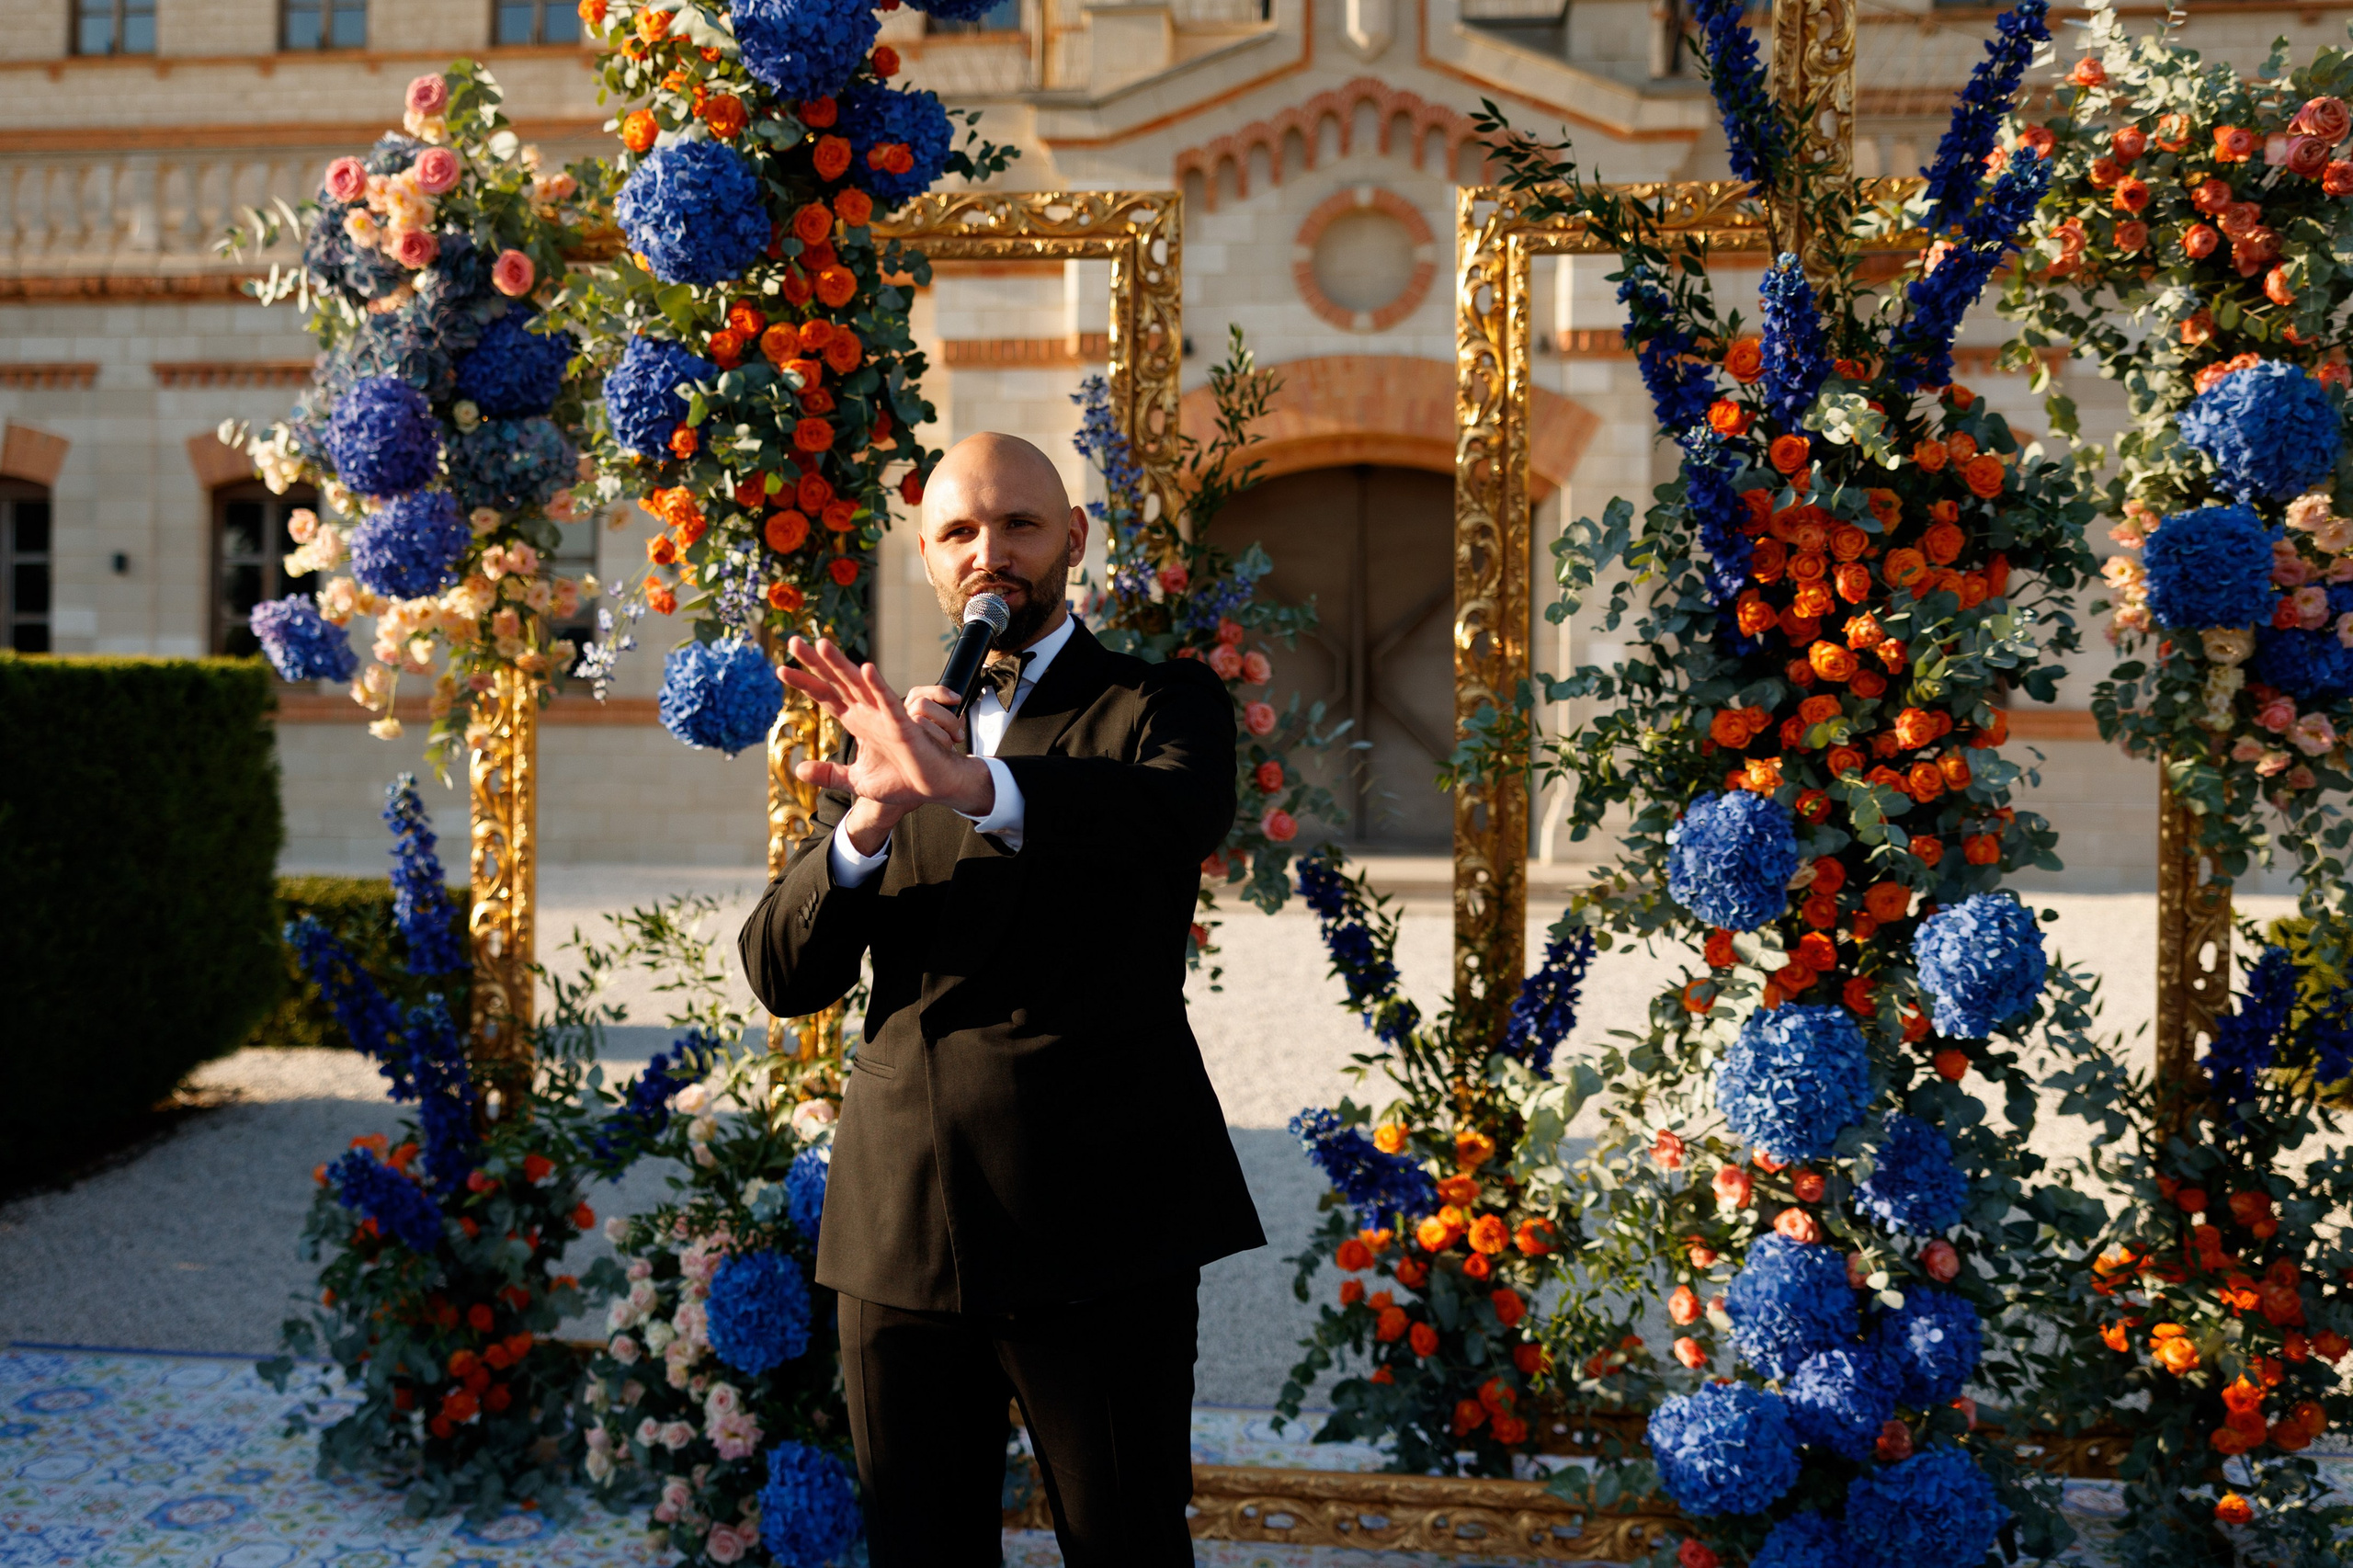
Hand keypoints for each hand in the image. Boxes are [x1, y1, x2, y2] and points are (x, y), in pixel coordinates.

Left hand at [780, 637, 995, 818]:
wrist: (933, 788)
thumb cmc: (902, 780)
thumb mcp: (858, 780)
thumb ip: (830, 774)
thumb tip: (798, 769)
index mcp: (857, 721)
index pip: (825, 696)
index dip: (804, 683)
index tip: (780, 670)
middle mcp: (868, 713)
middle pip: (836, 681)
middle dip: (815, 662)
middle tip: (793, 642)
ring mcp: (885, 716)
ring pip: (859, 684)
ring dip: (841, 664)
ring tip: (822, 645)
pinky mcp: (904, 726)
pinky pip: (889, 703)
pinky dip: (878, 687)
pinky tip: (867, 670)